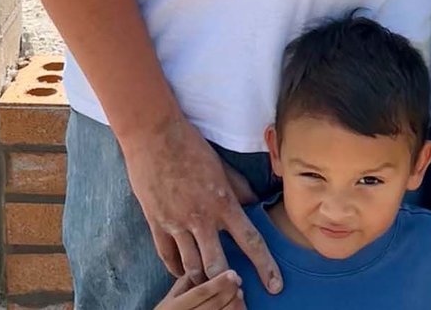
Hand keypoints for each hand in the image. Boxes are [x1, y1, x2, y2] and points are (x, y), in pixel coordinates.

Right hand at [120, 114, 281, 294]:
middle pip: (218, 265)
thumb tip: (255, 202)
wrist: (155, 136)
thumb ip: (239, 188)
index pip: (251, 240)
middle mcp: (202, 218)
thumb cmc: (192, 146)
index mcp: (223, 202)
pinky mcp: (156, 224)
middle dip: (227, 284)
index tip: (275, 287)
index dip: (265, 266)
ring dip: (201, 280)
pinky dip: (177, 269)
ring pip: (191, 267)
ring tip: (208, 288)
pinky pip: (168, 257)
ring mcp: (177, 223)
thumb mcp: (222, 166)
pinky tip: (184, 273)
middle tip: (235, 294)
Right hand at [156, 272, 244, 308]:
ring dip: (233, 306)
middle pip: (212, 305)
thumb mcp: (169, 299)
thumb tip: (206, 264)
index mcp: (173, 307)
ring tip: (240, 294)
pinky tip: (239, 307)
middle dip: (228, 292)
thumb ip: (185, 282)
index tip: (233, 272)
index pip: (199, 292)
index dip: (218, 283)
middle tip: (238, 280)